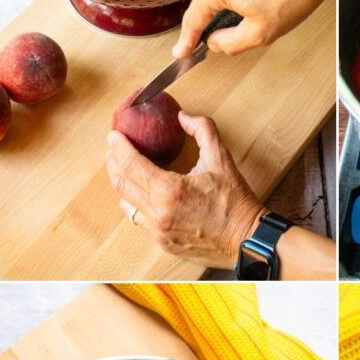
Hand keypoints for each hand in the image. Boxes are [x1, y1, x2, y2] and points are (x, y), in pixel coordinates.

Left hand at [106, 113, 265, 267]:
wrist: (247, 239)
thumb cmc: (236, 202)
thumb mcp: (222, 159)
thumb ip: (202, 130)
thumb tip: (183, 116)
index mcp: (170, 190)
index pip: (130, 164)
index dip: (118, 146)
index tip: (113, 135)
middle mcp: (159, 213)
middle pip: (121, 184)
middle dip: (113, 163)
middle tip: (113, 149)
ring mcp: (159, 231)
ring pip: (126, 204)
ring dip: (122, 185)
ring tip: (124, 170)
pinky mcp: (163, 243)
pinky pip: (140, 220)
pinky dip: (136, 203)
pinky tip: (142, 193)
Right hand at [172, 0, 334, 56]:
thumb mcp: (261, 32)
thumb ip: (231, 43)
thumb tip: (215, 43)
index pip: (193, 19)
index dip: (186, 40)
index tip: (181, 51)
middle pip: (208, 1)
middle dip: (217, 21)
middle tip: (227, 38)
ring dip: (237, 4)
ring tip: (263, 12)